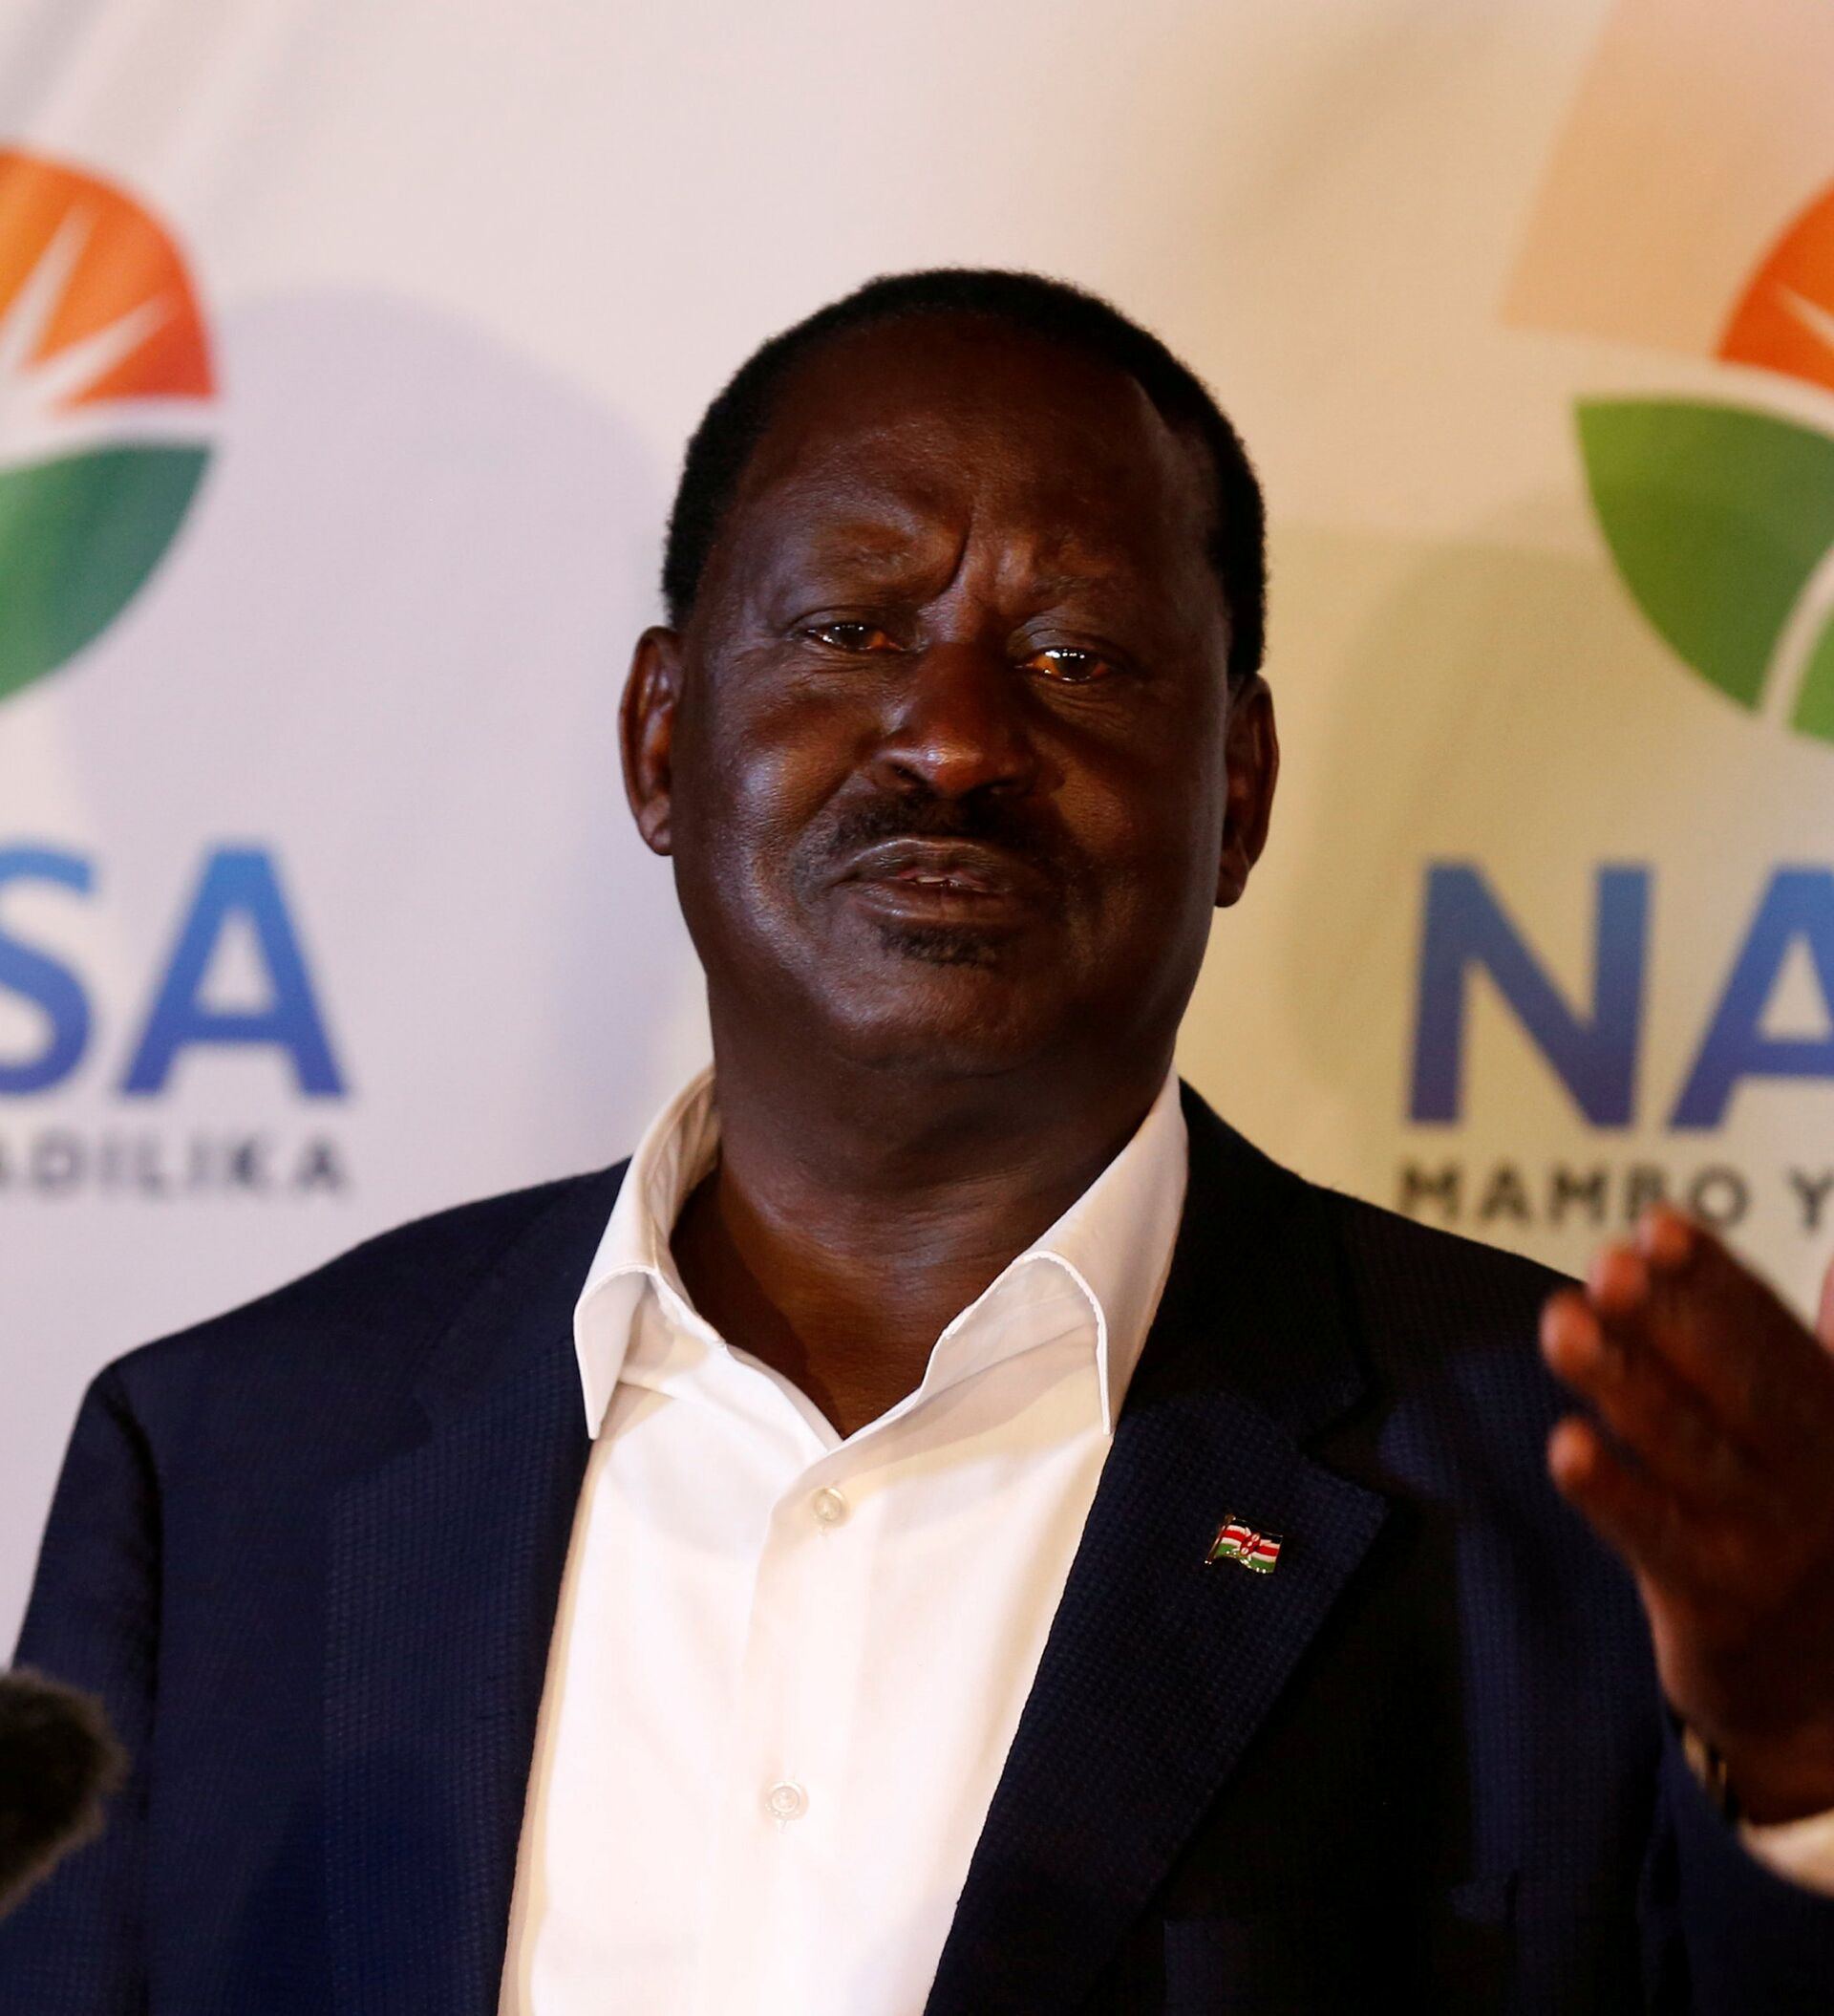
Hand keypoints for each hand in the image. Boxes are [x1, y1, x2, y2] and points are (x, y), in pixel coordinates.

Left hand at [1541, 1207, 1833, 1823]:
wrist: (1821, 1694)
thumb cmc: (1799, 1534)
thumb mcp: (1822, 1441)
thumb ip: (1817, 1352)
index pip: (1771, 1335)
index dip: (1716, 1278)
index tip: (1659, 1224)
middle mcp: (1820, 1479)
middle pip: (1742, 1387)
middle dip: (1674, 1319)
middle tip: (1609, 1264)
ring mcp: (1773, 1544)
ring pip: (1691, 1453)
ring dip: (1625, 1384)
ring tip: (1562, 1324)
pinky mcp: (1721, 1604)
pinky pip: (1660, 1540)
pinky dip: (1615, 1493)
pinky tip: (1567, 1445)